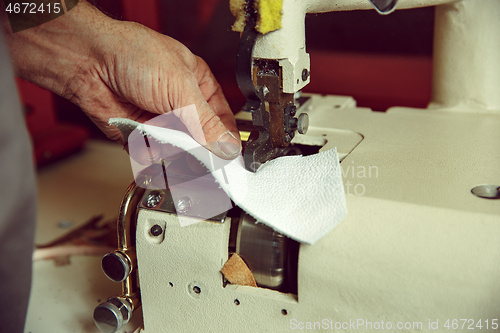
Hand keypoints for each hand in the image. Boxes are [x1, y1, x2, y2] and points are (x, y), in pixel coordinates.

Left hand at [3, 1, 240, 158]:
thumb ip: (206, 123)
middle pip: (201, 141)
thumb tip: (229, 147)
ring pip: (178, 153)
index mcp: (198, 87)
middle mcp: (180, 106)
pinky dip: (152, 157)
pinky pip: (154, 157)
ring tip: (171, 149)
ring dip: (175, 154)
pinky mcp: (140, 136)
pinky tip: (151, 149)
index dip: (227, 140)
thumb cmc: (133, 55)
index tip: (230, 159)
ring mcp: (160, 122)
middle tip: (200, 159)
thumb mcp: (181, 88)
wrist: (88, 62)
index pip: (222, 121)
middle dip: (199, 151)